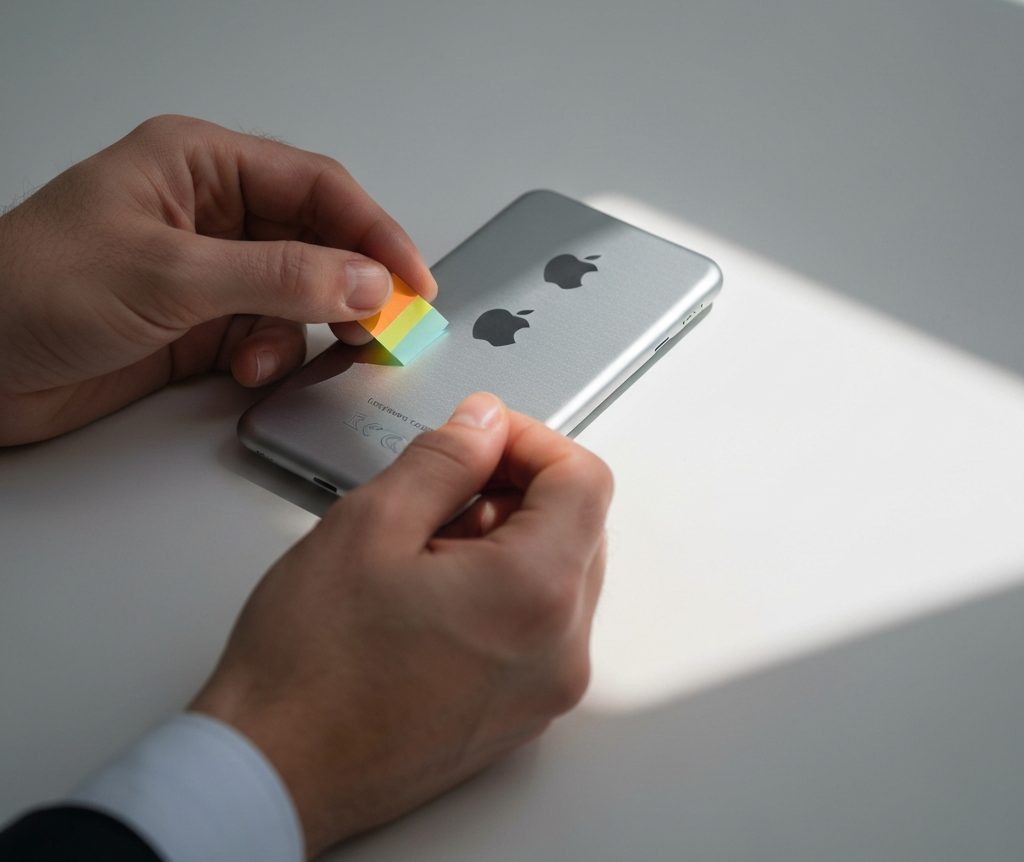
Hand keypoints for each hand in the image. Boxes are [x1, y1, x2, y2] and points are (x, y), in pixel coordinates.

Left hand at [0, 115, 434, 444]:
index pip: (316, 187)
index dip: (374, 231)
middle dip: (350, 284)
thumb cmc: (28, 288)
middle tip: (384, 324)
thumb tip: (364, 280)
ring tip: (293, 353)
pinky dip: (270, 356)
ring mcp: (206, 272)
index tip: (412, 279)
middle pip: (316, 239)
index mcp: (200, 165)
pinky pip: (265, 334)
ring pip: (297, 293)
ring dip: (304, 328)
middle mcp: (210, 214)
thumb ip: (278, 276)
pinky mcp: (197, 323)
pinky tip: (245, 371)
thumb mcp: (168, 274)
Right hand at [191, 393, 611, 856]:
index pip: (583, 480)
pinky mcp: (521, 714)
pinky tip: (434, 592)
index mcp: (536, 594)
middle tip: (448, 483)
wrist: (276, 770)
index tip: (483, 435)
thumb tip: (483, 424)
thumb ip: (444, 458)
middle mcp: (560, 650)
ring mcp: (545, 690)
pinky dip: (504, 589)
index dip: (532, 439)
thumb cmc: (309, 666)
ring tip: (428, 545)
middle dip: (519, 487)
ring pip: (559, 575)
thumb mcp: (371, 524)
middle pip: (579, 526)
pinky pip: (540, 626)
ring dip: (509, 538)